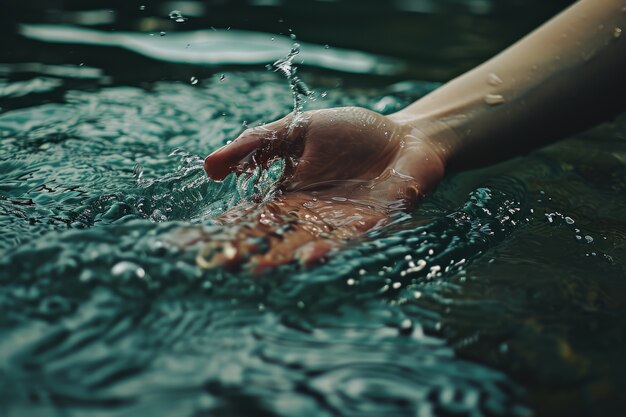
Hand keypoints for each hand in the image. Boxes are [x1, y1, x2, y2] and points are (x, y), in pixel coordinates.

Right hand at [201, 107, 445, 273]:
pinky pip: (346, 238)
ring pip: (305, 242)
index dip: (221, 227)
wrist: (405, 137)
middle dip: (248, 249)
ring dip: (282, 256)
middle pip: (273, 236)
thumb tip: (208, 168)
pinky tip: (310, 257)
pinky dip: (328, 247)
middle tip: (221, 263)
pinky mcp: (370, 223)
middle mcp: (310, 215)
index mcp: (289, 194)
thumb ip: (256, 146)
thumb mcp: (297, 130)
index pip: (249, 215)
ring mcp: (339, 222)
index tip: (189, 242)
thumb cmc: (353, 133)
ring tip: (258, 269)